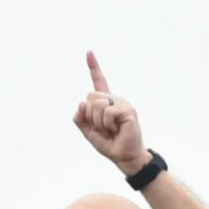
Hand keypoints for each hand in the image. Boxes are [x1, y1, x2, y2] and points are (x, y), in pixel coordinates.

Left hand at [73, 52, 146, 173]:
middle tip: (104, 128)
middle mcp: (114, 100)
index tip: (89, 52)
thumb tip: (81, 103)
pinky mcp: (127, 110)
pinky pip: (107, 112)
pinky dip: (108, 124)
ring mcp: (121, 103)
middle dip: (91, 116)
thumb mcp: (89, 133)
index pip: (99, 82)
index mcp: (105, 103)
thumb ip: (81, 119)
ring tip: (111, 130)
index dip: (93, 67)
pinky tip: (117, 129)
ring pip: (97, 104)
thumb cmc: (110, 144)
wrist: (124, 156)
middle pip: (90, 97)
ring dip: (99, 122)